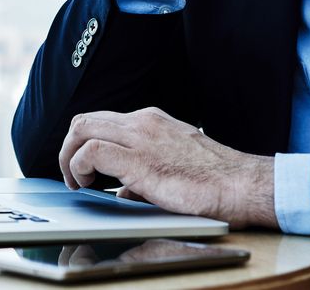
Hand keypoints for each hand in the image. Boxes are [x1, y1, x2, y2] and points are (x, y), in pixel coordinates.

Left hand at [58, 107, 276, 228]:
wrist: (240, 185)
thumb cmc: (215, 180)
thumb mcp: (174, 165)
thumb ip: (144, 174)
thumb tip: (124, 191)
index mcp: (151, 121)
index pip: (103, 121)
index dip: (85, 144)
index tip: (83, 168)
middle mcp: (143, 122)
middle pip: (85, 119)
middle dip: (70, 147)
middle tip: (73, 175)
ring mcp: (140, 137)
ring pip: (82, 128)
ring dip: (70, 156)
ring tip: (76, 182)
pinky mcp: (139, 160)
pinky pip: (92, 151)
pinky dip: (80, 166)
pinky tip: (87, 184)